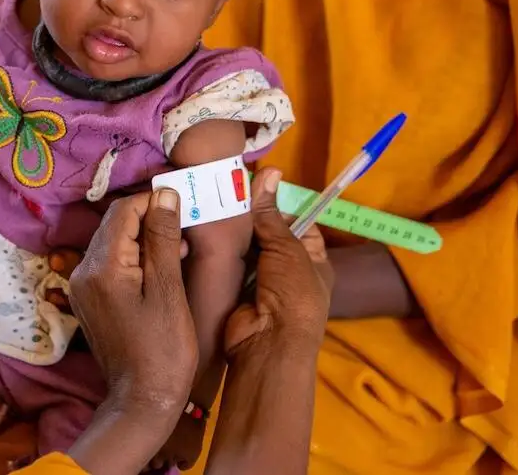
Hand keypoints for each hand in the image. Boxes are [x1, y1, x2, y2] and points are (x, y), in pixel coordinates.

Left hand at [69, 189, 196, 418]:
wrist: (142, 399)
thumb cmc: (163, 348)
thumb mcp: (168, 289)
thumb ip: (163, 238)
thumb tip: (164, 194)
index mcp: (101, 266)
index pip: (123, 210)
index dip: (153, 202)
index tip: (182, 208)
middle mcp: (83, 271)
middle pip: (115, 224)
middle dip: (149, 220)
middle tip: (184, 233)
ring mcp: (82, 287)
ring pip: (113, 241)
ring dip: (144, 239)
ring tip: (178, 252)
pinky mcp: (88, 299)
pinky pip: (110, 263)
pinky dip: (134, 258)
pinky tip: (159, 270)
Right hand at [224, 169, 332, 359]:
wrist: (267, 345)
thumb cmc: (292, 296)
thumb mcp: (286, 249)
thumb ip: (270, 215)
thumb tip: (268, 172)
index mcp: (312, 260)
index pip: (297, 222)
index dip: (278, 204)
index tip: (256, 185)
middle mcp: (288, 270)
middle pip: (268, 233)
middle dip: (251, 216)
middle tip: (227, 188)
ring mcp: (260, 281)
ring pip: (246, 247)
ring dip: (233, 232)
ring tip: (212, 201)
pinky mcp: (236, 290)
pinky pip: (228, 263)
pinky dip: (220, 250)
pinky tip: (204, 227)